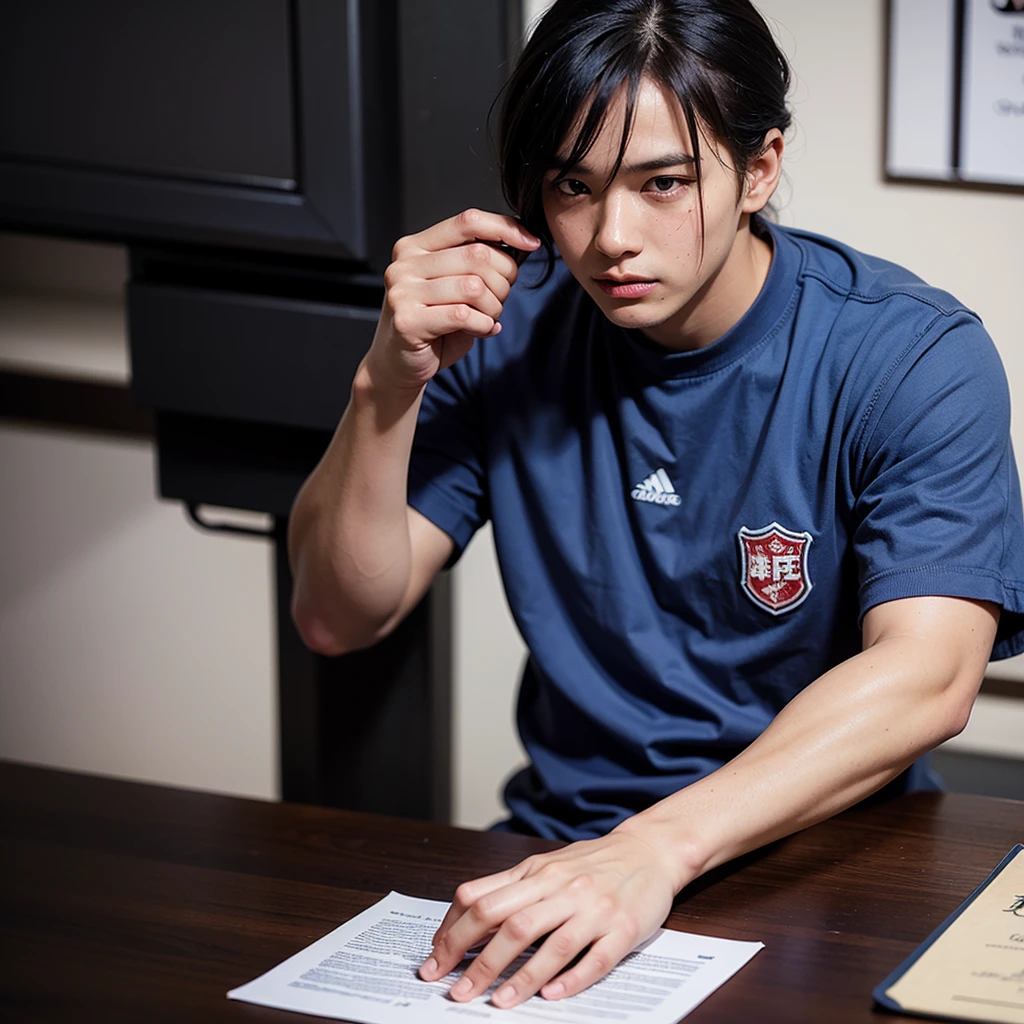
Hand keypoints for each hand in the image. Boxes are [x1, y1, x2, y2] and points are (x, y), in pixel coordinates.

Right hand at [366, 209, 539, 391]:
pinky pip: (464, 315)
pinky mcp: (407, 321)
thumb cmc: (434, 324)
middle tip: (501, 298)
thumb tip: (524, 241)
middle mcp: (405, 263)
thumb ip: (479, 263)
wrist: (399, 365)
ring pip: (473, 286)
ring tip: (489, 317)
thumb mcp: (456, 285)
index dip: (505, 228)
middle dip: (504, 279)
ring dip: (494, 306)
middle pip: (477, 255)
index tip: (531, 243)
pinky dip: (484, 325)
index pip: (468, 221)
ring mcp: (402, 291)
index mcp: (416, 246)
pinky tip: (482, 330)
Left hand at [418, 830, 679, 1008]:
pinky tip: (552, 995)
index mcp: (536, 873)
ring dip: (521, 977)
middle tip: (456, 992)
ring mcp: (595, 908)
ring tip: (497, 1003)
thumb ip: (507, 888)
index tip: (435, 962)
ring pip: (552, 943)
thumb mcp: (544, 865)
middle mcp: (562, 889)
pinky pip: (596, 957)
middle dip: (479, 962)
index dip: (454, 932)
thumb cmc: (590, 863)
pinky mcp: (624, 928)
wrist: (649, 849)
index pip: (483, 900)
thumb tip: (460, 916)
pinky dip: (573, 977)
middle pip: (512, 924)